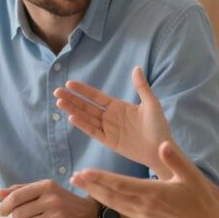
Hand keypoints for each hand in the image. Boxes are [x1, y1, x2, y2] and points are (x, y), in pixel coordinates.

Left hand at [0, 180, 99, 217]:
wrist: (89, 214)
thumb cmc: (62, 201)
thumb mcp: (45, 190)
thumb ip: (22, 190)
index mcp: (47, 186)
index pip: (16, 197)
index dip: (5, 206)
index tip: (3, 211)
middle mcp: (52, 200)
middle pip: (18, 214)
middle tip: (29, 217)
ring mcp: (57, 217)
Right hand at [54, 66, 172, 174]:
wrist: (161, 149)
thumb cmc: (159, 126)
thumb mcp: (151, 104)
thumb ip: (141, 87)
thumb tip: (136, 68)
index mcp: (118, 106)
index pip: (95, 96)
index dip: (82, 90)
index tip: (69, 83)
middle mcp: (110, 117)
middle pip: (86, 106)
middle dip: (72, 99)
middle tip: (56, 92)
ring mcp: (108, 129)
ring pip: (86, 118)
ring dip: (73, 110)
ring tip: (59, 102)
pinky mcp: (109, 142)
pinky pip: (93, 132)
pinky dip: (83, 125)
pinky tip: (72, 117)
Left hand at [71, 141, 218, 217]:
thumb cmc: (200, 199)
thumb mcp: (191, 175)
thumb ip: (175, 160)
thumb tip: (163, 144)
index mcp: (153, 193)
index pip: (121, 184)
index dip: (101, 178)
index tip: (85, 171)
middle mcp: (144, 206)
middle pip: (111, 195)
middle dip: (91, 186)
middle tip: (73, 177)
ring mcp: (143, 215)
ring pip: (113, 203)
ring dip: (96, 193)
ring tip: (80, 184)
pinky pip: (121, 209)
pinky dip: (107, 201)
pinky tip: (99, 195)